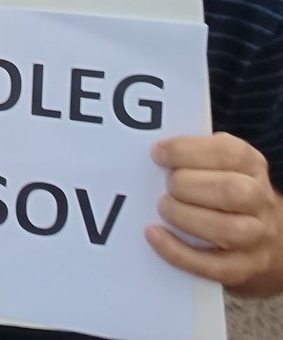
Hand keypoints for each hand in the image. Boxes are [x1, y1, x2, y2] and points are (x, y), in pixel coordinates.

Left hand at [146, 132, 282, 292]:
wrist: (264, 236)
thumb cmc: (223, 190)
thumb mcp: (217, 163)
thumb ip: (192, 154)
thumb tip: (155, 152)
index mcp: (251, 166)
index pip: (230, 153)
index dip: (188, 151)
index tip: (157, 154)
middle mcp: (260, 200)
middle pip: (231, 191)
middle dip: (187, 185)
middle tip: (165, 185)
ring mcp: (256, 237)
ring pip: (227, 230)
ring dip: (184, 217)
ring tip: (162, 207)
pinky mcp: (243, 268)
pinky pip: (213, 267)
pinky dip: (178, 252)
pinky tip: (154, 234)